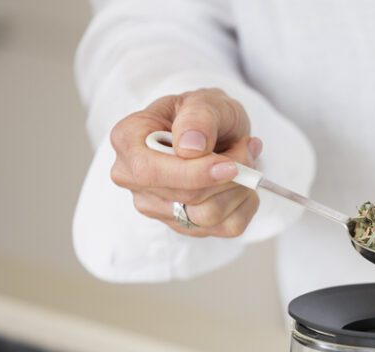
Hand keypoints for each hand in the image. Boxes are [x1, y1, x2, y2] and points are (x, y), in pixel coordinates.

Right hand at [109, 88, 262, 237]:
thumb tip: (190, 147)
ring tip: (243, 162)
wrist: (217, 132)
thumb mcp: (205, 101)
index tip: (230, 165)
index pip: (151, 172)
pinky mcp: (185, 225)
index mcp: (128, 140)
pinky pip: (227, 227)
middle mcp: (133, 178)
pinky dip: (245, 205)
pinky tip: (242, 185)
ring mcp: (157, 207)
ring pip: (208, 216)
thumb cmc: (204, 115)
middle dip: (228, 175)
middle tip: (246, 149)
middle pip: (186, 197)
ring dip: (239, 188)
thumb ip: (198, 118)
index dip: (194, 173)